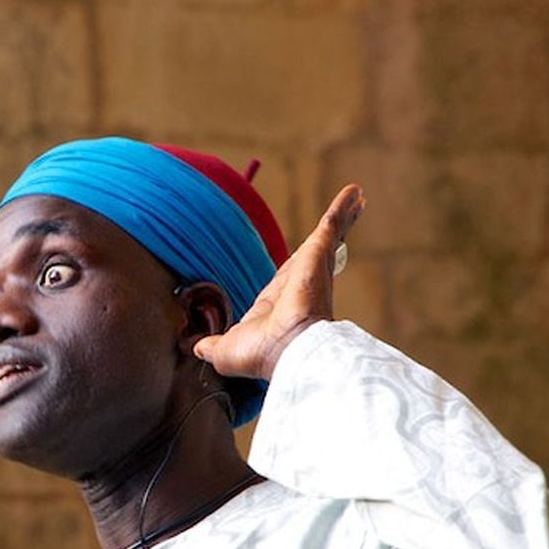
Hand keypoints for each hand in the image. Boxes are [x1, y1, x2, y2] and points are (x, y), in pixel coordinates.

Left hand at [194, 184, 364, 380]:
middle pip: (315, 252)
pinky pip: (331, 225)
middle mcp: (301, 283)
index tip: (303, 260)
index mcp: (279, 302)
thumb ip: (208, 344)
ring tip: (355, 198)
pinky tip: (353, 192)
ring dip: (341, 216)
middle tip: (342, 220)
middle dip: (328, 237)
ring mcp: (313, 269)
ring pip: (328, 235)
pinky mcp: (319, 255)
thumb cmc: (261, 355)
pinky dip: (341, 209)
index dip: (296, 266)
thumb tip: (192, 347)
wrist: (286, 352)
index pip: (289, 276)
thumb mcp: (223, 350)